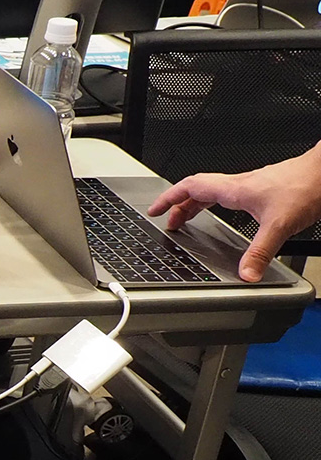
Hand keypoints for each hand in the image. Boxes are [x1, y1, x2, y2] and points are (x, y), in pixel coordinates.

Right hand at [148, 145, 320, 281]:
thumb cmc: (306, 187)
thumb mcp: (279, 226)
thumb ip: (260, 252)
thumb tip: (246, 275)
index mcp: (233, 190)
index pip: (189, 188)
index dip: (168, 199)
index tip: (154, 210)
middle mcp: (239, 184)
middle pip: (196, 190)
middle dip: (177, 206)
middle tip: (168, 221)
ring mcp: (250, 184)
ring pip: (212, 190)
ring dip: (195, 203)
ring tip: (188, 218)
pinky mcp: (262, 187)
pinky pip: (228, 192)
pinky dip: (216, 202)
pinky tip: (226, 213)